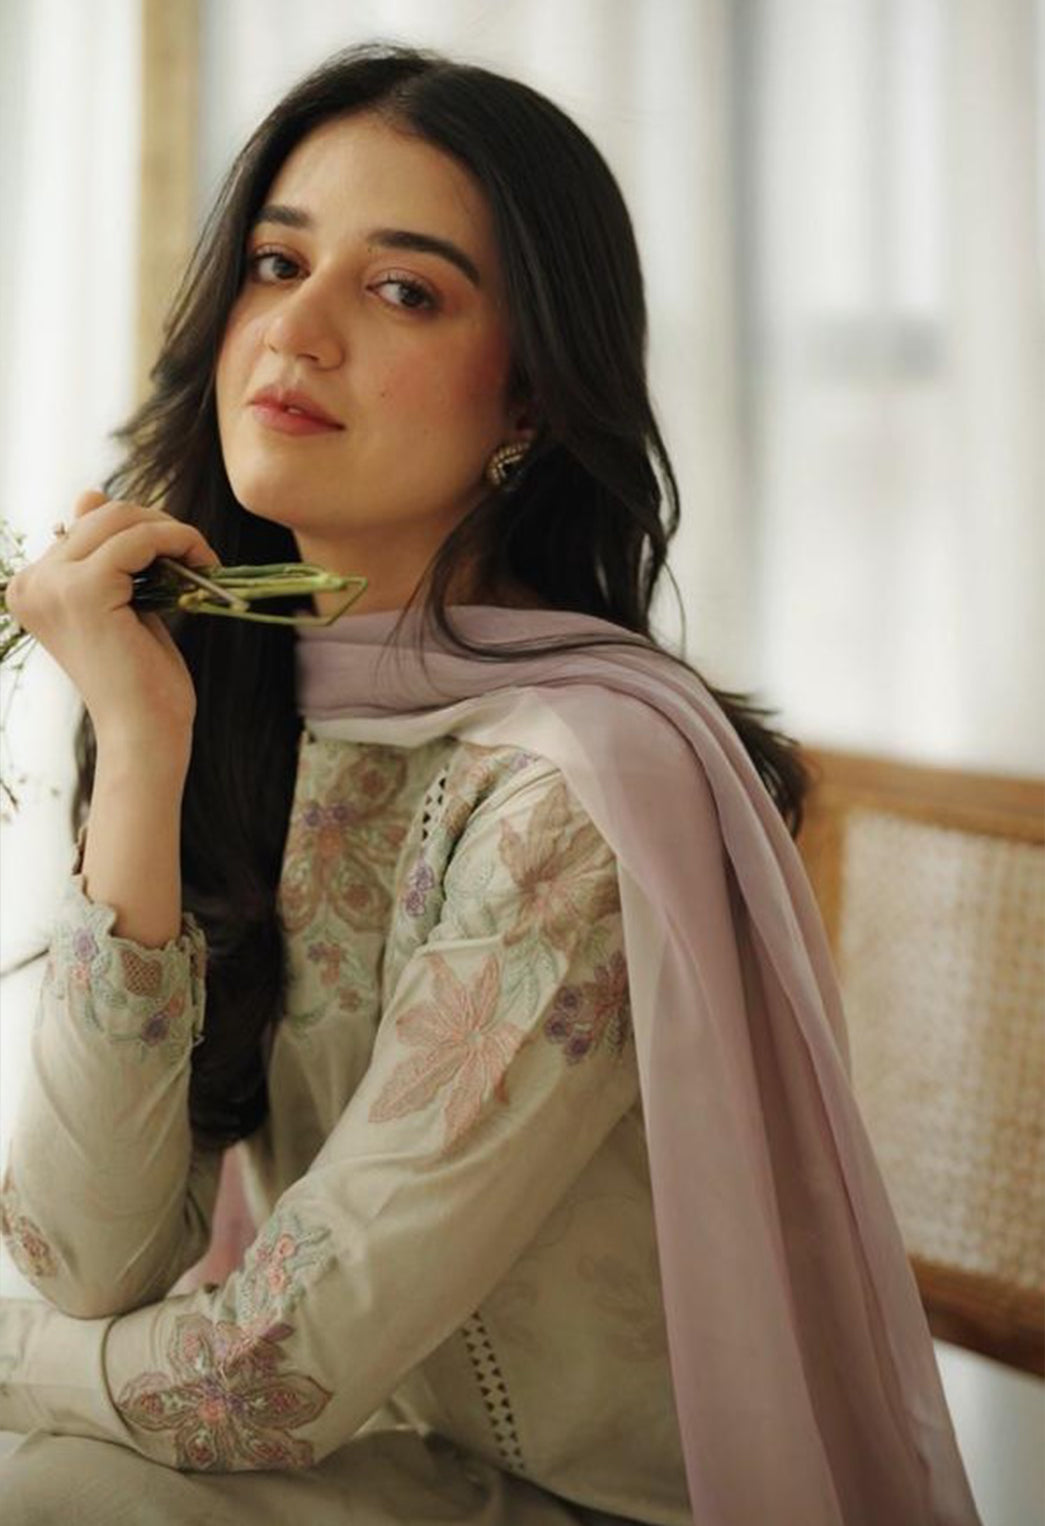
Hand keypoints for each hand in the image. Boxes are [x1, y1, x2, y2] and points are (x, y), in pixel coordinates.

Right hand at [4, 490, 218, 759]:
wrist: (145, 732)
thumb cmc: (140, 678)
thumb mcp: (121, 603)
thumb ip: (105, 552)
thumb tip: (90, 492)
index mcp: (32, 587)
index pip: (86, 525)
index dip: (139, 530)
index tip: (178, 555)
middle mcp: (31, 583)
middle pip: (101, 513)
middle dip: (158, 525)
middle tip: (198, 555)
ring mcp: (52, 585)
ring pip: (120, 518)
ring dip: (173, 531)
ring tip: (204, 561)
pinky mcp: (83, 590)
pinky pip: (140, 539)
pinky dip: (179, 541)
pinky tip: (204, 565)